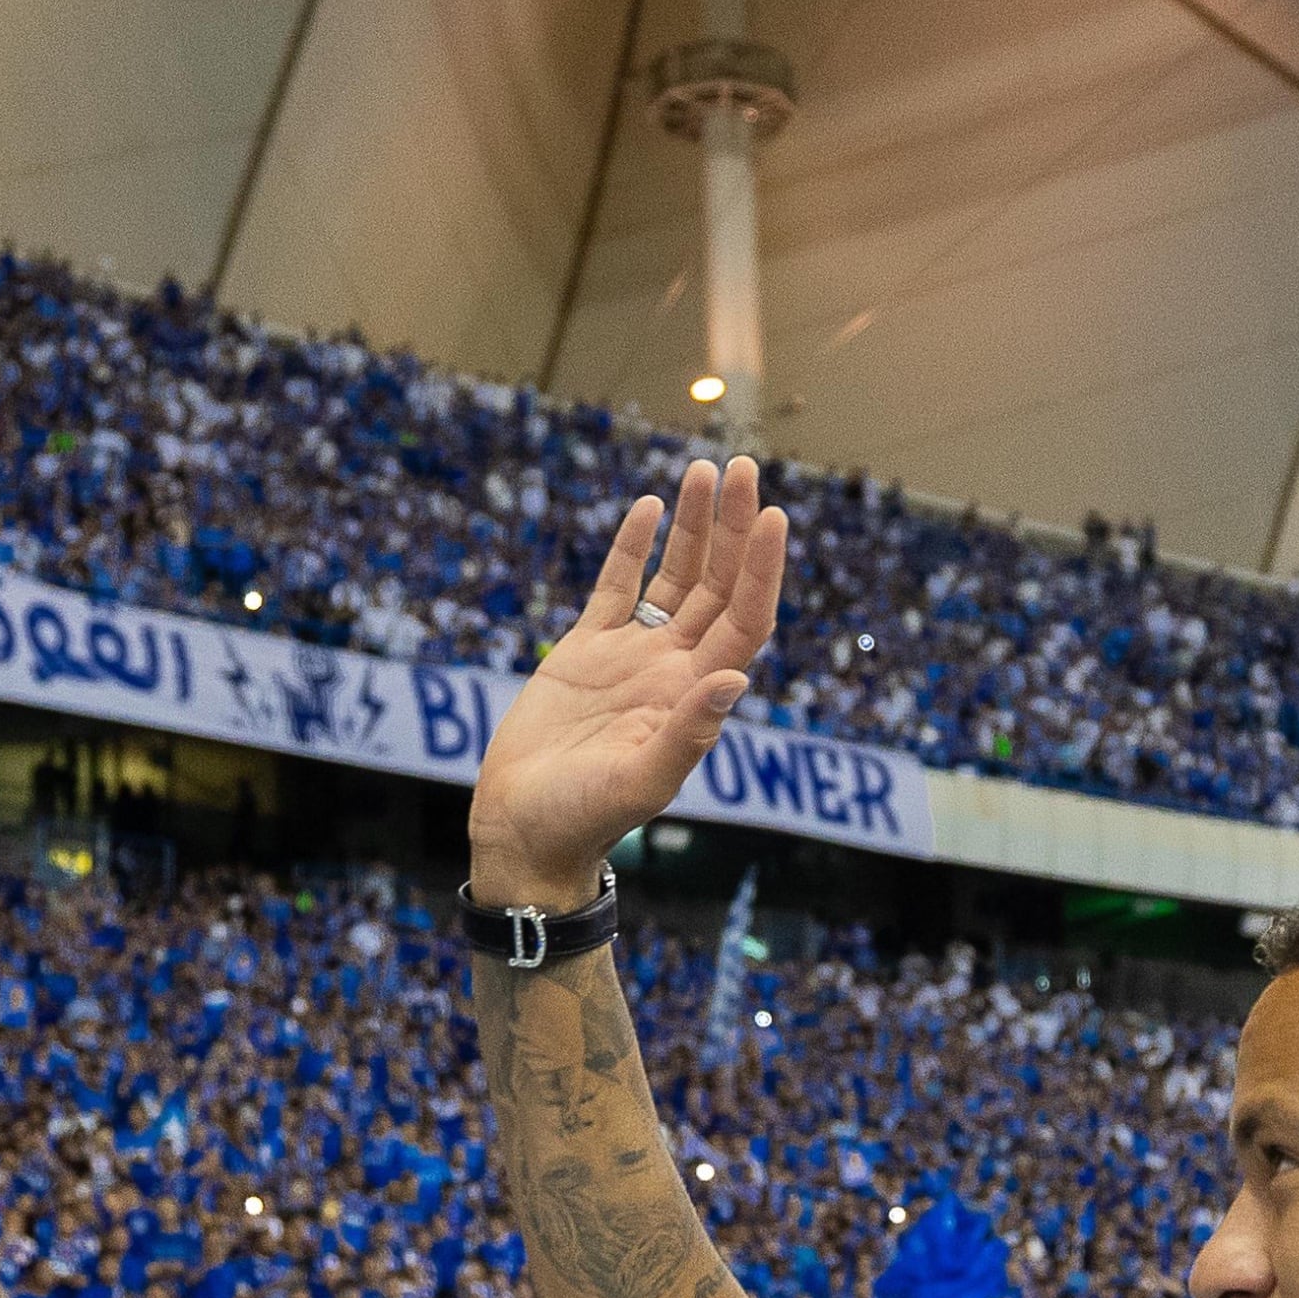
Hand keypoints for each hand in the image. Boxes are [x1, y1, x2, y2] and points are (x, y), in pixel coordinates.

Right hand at [465, 456, 782, 905]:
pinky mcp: (586, 650)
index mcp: (695, 695)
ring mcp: (632, 655)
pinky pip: (617, 587)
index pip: (745, 619)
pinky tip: (650, 506)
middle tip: (743, 467)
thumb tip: (736, 679)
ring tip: (707, 472)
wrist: (526, 830)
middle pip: (718, 585)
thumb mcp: (641, 781)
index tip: (773, 515)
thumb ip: (689, 734)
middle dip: (733, 527)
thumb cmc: (585, 819)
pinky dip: (633, 547)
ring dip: (693, 527)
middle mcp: (673, 668)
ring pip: (675, 576)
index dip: (761, 569)